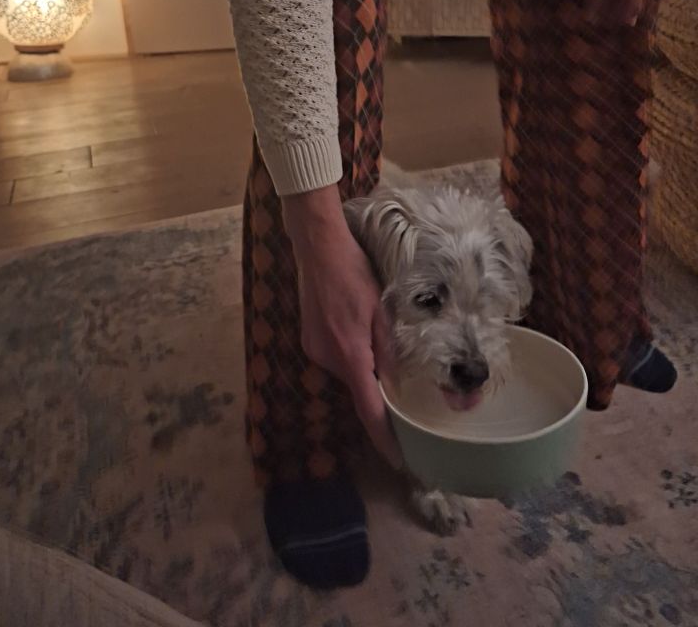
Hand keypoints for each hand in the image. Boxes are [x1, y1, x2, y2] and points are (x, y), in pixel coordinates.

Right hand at [282, 184, 401, 468]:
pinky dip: (351, 352)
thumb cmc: (354, 273)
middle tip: (398, 378)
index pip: (369, 410)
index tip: (398, 460)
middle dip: (377, 390)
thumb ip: (389, 351)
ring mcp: (314, 349)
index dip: (384, 438)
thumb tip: (397, 383)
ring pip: (348, 371)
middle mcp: (328, 359)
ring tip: (374, 334)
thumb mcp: (381, 310)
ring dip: (363, 365)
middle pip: (358, 389)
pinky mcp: (309, 338)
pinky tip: (356, 326)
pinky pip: (336, 356)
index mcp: (349, 355)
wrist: (317, 247)